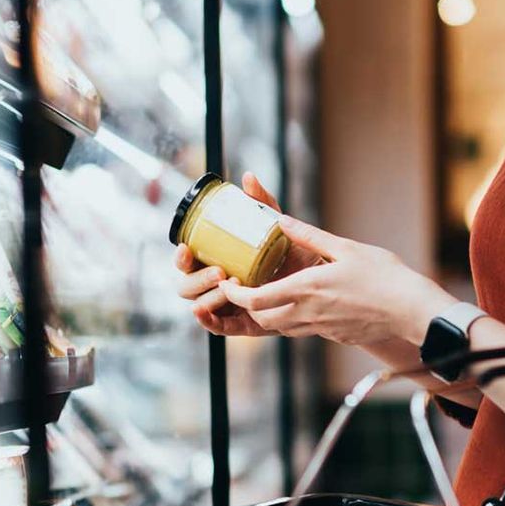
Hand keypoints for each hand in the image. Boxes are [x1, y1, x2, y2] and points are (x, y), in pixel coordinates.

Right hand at [174, 173, 318, 336]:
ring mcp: (229, 305)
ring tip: (227, 286)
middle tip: (220, 271)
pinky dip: (208, 321)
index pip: (189, 260)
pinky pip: (219, 327)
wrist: (323, 281)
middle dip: (197, 278)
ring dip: (208, 296)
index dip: (181, 256)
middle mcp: (218, 284)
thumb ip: (263, 205)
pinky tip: (203, 312)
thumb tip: (248, 178)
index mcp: (218, 260)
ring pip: (201, 304)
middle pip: (187, 285)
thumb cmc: (296, 254)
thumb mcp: (278, 228)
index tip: (186, 247)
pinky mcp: (243, 324)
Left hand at [216, 216, 454, 346]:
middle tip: (244, 289)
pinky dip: (294, 319)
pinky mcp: (335, 335)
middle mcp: (309, 314)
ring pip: (282, 328)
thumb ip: (309, 235)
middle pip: (262, 319)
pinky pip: (305, 330)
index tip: (227, 283)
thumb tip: (280, 219)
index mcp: (307, 290)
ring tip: (269, 295)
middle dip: (247, 307)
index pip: (255, 301)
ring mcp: (322, 329)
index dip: (234, 295)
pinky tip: (304, 304)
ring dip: (270, 315)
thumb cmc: (384, 277)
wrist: (411, 311)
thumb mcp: (345, 248)